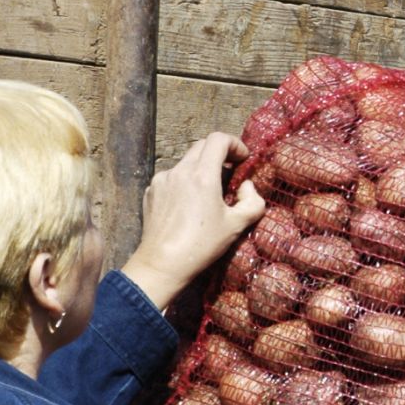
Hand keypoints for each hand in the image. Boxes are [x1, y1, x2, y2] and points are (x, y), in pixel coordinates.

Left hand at [121, 131, 264, 309]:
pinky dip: (184, 181)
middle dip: (219, 153)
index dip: (235, 144)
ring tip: (208, 193)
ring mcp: (162, 180)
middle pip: (202, 146)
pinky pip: (171, 177)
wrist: (161, 265)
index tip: (243, 159)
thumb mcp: (236, 226)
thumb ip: (253, 201)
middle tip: (230, 172)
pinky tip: (187, 205)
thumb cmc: (201, 246)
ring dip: (201, 168)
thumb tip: (247, 187)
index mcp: (202, 175)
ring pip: (186, 162)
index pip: (219, 139)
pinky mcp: (151, 191)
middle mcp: (180, 171)